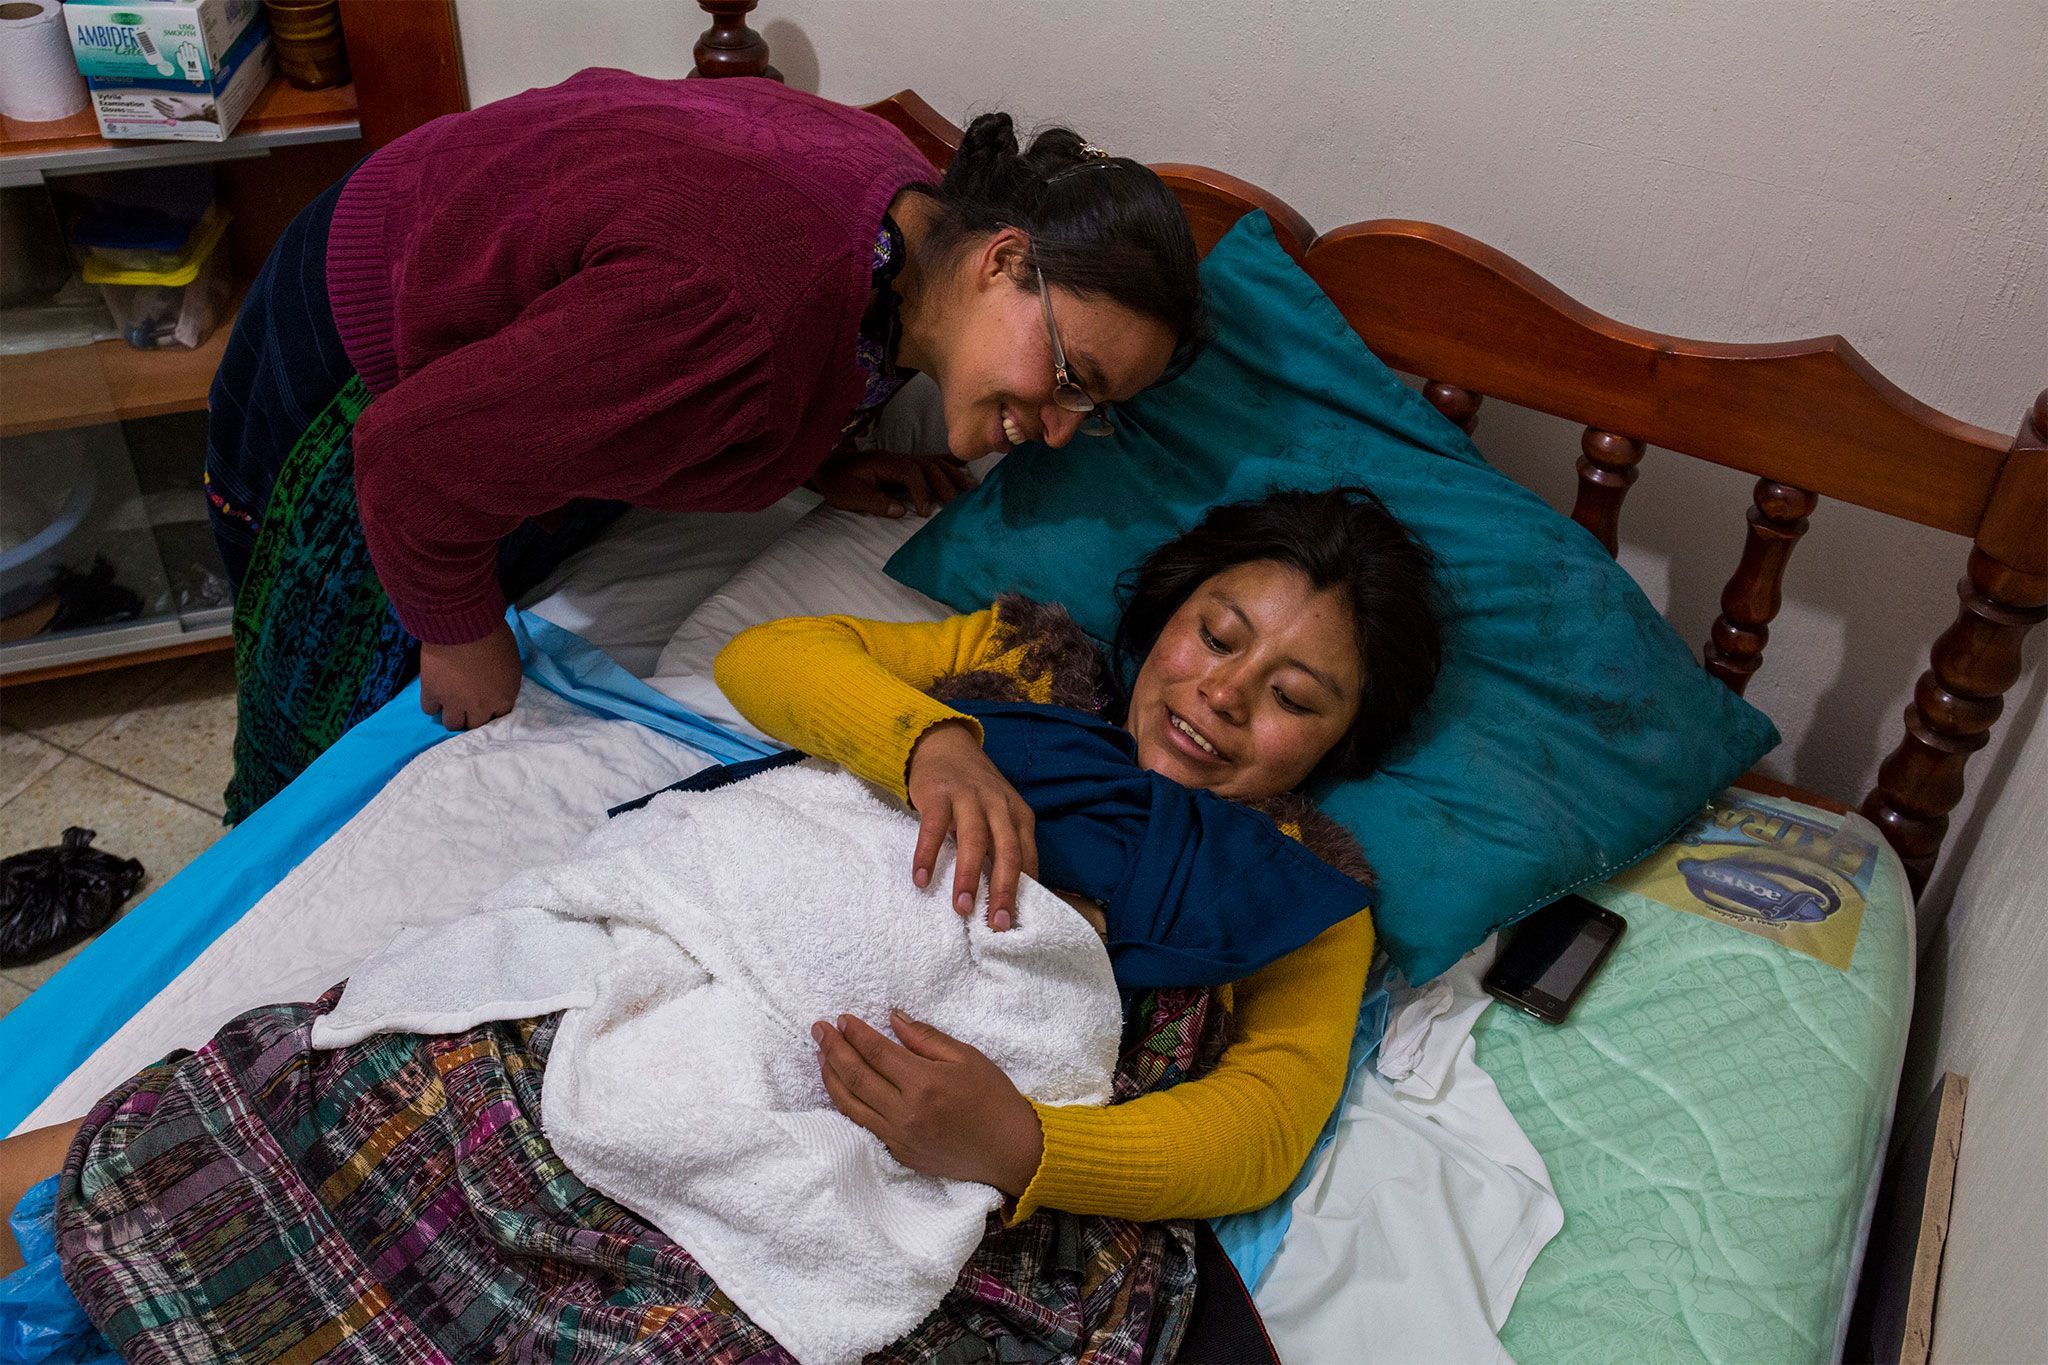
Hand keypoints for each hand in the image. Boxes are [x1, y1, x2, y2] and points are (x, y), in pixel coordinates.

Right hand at [418, 620, 521, 729]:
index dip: (492, 708)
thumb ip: (505, 680)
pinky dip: (432, 702)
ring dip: (452, 714)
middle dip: (472, 715)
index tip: (487, 701)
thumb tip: (497, 685)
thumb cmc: (493, 636)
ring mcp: (455, 703)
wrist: (463, 625)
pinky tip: (435, 693)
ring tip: (450, 701)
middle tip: (467, 702)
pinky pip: (429, 709)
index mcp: (504, 697)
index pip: (500, 716)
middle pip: (475, 724)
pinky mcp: (432, 694)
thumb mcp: (511, 660)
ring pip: (452, 724)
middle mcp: (481, 707)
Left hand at [811, 450, 977, 517]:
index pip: (911, 473)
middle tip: (958, 503)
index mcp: (885, 464)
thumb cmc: (838, 482)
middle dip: (945, 484)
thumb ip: (874, 502)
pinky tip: (964, 465)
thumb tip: (901, 511)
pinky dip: (949, 461)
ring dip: (953, 474)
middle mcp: (898, 458)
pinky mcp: (905, 463)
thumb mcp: (850, 495)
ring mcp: (903, 459)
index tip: (925, 511)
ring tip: (972, 488)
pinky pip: (931, 460)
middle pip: (928, 466)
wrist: (829, 465)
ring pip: (934, 463)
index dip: (921, 491)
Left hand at [813, 1010, 1043, 1193]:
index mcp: (925, 1083)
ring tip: (821, 1055)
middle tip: (818, 1029)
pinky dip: (845, 1103)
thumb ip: (925, 1038)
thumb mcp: (967, 1057)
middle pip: (856, 1076)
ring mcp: (899, 1136)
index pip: (877, 1052)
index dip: (855, 1033)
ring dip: (830, 1076)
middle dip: (832, 1049)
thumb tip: (892, 1019)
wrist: (1009, 1151)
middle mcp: (906, 1112)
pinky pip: (862, 1124)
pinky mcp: (899, 1152)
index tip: (841, 1018)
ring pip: (850, 1103)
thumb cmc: (994, 1098)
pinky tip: (839, 1087)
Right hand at [905, 721, 1036, 929]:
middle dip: (1004, 890)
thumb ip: (1006, 845)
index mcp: (1018, 814)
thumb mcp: (1000, 813)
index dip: (1024, 890)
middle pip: (1006, 851)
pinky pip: (934, 828)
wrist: (944, 746)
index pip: (1026, 857)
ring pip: (974, 840)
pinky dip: (928, 855)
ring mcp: (969, 797)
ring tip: (962, 907)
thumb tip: (1010, 895)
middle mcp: (998, 805)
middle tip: (997, 923)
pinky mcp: (939, 794)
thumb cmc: (974, 792)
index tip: (1017, 921)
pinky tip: (921, 879)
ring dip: (969, 876)